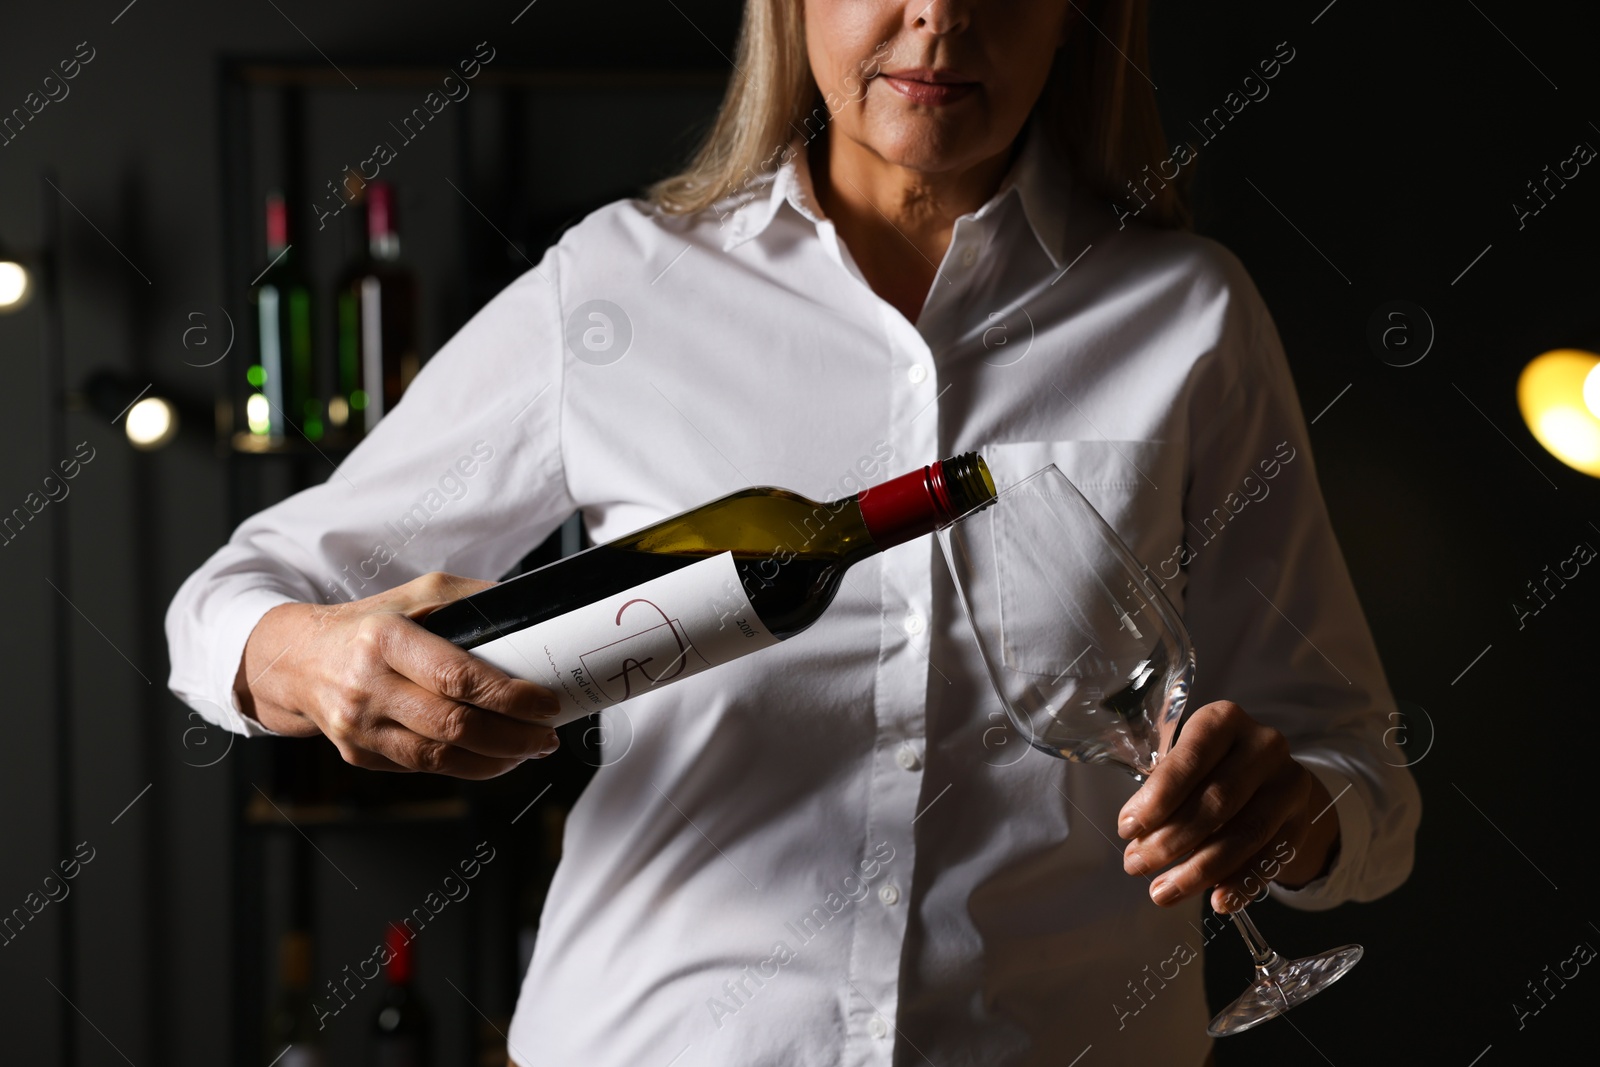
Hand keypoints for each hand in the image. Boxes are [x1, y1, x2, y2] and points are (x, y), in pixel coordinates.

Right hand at [235, 572, 561, 778]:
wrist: (298, 659)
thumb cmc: (370, 623)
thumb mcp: (418, 593)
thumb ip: (472, 600)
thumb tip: (534, 613)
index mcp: (385, 639)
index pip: (457, 677)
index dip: (509, 697)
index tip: (545, 703)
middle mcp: (367, 686)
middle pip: (453, 725)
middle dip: (512, 737)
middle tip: (546, 736)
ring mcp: (359, 727)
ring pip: (439, 759)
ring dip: (495, 761)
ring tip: (529, 751)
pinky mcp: (358, 754)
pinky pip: (421, 770)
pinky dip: (465, 769)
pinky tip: (494, 759)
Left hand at [1116, 700, 1340, 912]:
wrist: (1265, 775)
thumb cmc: (1206, 766)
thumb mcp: (1183, 761)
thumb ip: (1161, 788)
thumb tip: (1136, 833)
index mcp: (1223, 720)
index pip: (1190, 760)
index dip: (1158, 798)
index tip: (1128, 829)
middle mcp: (1263, 745)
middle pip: (1217, 801)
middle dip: (1171, 840)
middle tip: (1136, 865)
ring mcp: (1288, 782)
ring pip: (1244, 835)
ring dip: (1200, 870)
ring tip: (1163, 892)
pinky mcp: (1301, 820)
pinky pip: (1270, 859)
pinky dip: (1242, 884)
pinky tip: (1217, 901)